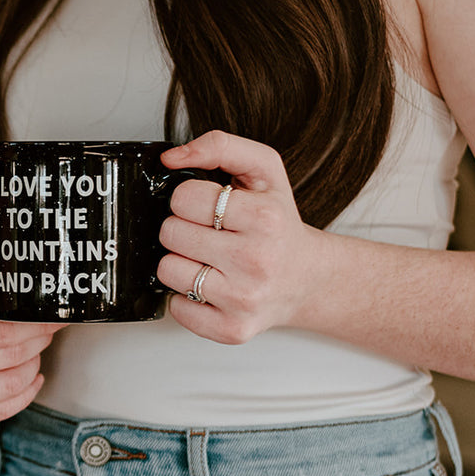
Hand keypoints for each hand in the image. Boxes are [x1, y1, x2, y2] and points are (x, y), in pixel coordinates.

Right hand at [0, 281, 63, 438]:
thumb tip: (17, 288)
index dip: (34, 325)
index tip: (54, 318)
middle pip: (9, 356)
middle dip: (38, 342)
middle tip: (47, 331)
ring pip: (10, 385)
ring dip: (33, 366)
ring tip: (35, 353)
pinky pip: (1, 412)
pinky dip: (25, 394)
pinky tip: (31, 379)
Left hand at [157, 130, 334, 343]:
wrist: (307, 279)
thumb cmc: (279, 223)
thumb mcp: (263, 170)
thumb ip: (220, 146)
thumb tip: (171, 159)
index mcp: (265, 217)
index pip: (184, 198)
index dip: (189, 199)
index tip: (209, 208)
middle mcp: (257, 260)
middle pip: (170, 233)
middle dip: (183, 229)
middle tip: (209, 234)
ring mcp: (243, 299)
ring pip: (167, 270)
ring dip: (181, 262)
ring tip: (209, 260)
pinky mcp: (232, 329)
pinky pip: (176, 308)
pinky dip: (186, 297)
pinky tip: (212, 287)